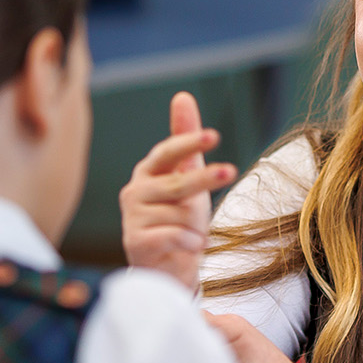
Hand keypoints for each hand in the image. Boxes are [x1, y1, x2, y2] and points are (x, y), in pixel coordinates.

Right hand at [120, 92, 237, 291]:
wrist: (166, 267)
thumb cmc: (177, 217)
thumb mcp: (187, 176)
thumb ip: (186, 140)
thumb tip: (182, 96)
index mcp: (148, 171)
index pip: (167, 152)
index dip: (188, 142)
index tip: (212, 136)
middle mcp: (135, 191)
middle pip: (176, 182)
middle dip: (205, 178)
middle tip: (230, 170)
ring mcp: (132, 217)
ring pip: (178, 213)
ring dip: (197, 225)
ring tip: (196, 234)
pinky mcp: (135, 242)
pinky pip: (173, 236)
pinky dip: (190, 241)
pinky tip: (192, 245)